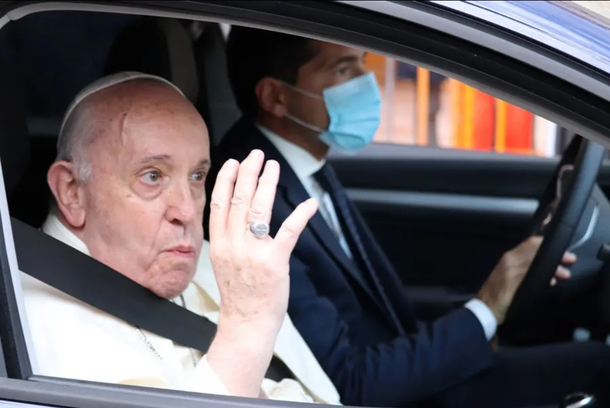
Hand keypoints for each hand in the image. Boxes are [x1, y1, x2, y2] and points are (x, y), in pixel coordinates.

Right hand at [205, 149, 317, 396]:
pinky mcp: (274, 261)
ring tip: (274, 167)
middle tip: (256, 155)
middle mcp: (233, 244)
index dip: (225, 180)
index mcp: (219, 244)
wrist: (246, 322)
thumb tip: (236, 214)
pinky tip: (309, 203)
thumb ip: (229, 237)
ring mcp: (253, 252)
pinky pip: (288, 231)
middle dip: (248, 173)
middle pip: (239, 200)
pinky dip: (300, 215)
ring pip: (258, 209)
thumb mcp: (225, 261)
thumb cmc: (239, 292)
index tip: (233, 162)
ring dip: (267, 184)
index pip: (219, 204)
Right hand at [476, 236, 575, 324]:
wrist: (484, 308)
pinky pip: (529, 275)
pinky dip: (543, 277)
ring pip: (534, 261)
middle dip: (555, 254)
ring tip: (564, 274)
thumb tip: (546, 267)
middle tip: (570, 260)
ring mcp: (509, 270)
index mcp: (509, 257)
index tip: (562, 252)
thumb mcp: (511, 276)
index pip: (530, 243)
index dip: (548, 245)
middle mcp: (509, 260)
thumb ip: (525, 268)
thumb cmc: (498, 294)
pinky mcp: (511, 281)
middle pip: (535, 250)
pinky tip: (551, 282)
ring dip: (553, 266)